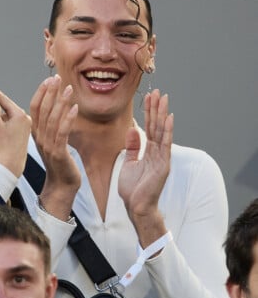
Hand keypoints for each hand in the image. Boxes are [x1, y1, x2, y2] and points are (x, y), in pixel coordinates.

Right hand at [0, 80, 30, 178]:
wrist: (11, 167)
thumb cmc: (5, 150)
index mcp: (20, 116)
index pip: (4, 99)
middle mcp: (24, 120)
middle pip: (6, 106)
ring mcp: (24, 127)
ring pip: (7, 115)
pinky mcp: (22, 134)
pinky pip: (10, 123)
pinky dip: (2, 121)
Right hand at [30, 75, 79, 220]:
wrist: (61, 185)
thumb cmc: (59, 163)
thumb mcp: (51, 141)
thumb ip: (51, 126)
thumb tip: (56, 108)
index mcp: (36, 134)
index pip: (34, 109)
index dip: (41, 93)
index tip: (48, 80)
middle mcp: (39, 138)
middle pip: (42, 110)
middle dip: (50, 93)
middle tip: (57, 78)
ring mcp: (48, 145)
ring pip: (52, 119)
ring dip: (61, 102)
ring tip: (68, 88)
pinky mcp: (58, 152)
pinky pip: (62, 133)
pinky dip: (68, 119)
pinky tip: (75, 108)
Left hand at [118, 89, 172, 247]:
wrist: (136, 206)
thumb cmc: (133, 188)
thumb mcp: (129, 163)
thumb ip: (132, 147)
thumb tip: (132, 129)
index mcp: (149, 152)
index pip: (149, 127)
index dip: (149, 112)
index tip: (148, 97)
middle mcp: (157, 152)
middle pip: (157, 126)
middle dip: (156, 108)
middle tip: (157, 91)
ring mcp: (162, 158)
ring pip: (162, 131)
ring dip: (162, 114)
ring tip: (163, 98)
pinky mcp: (163, 164)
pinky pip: (165, 144)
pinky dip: (166, 131)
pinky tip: (168, 118)